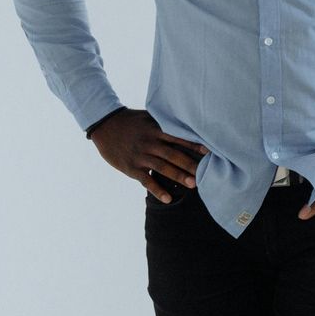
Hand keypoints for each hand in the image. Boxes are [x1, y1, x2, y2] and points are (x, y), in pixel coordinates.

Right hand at [88, 108, 207, 202]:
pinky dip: (157, 190)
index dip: (194, 144)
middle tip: (206, 172)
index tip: (209, 151)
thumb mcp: (149, 116)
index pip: (178, 137)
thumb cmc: (132, 121)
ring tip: (194, 184)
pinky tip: (168, 199)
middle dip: (190, 164)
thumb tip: (188, 122)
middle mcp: (150, 143)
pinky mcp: (131, 168)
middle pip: (173, 155)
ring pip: (163, 168)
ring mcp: (140, 156)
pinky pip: (146, 180)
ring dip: (178, 176)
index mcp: (156, 130)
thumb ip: (166, 122)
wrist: (105, 126)